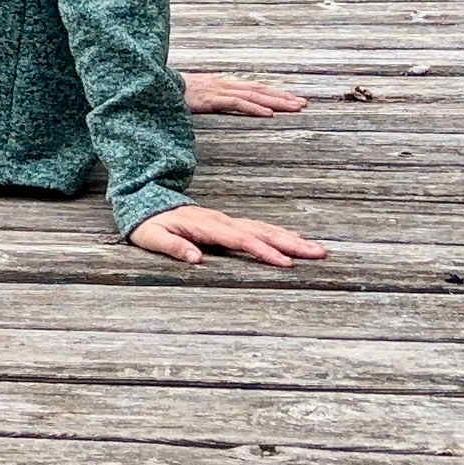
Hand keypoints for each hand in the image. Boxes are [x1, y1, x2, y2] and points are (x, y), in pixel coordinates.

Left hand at [130, 203, 327, 267]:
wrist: (144, 201)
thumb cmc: (147, 224)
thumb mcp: (151, 236)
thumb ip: (173, 246)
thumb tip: (196, 259)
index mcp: (206, 225)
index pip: (240, 240)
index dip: (262, 251)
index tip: (285, 262)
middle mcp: (221, 221)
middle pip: (262, 232)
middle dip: (291, 244)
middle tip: (319, 253)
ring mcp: (226, 221)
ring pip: (265, 229)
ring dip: (291, 239)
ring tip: (317, 249)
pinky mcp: (228, 224)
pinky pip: (258, 228)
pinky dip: (279, 233)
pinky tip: (295, 239)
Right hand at [183, 71, 307, 114]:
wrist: (154, 84)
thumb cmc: (172, 92)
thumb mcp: (196, 95)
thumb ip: (210, 98)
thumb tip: (221, 105)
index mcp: (222, 83)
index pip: (254, 87)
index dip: (274, 92)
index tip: (293, 98)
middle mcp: (224, 84)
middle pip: (260, 89)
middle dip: (283, 97)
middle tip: (304, 104)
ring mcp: (218, 90)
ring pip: (254, 95)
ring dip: (276, 102)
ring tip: (295, 108)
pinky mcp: (211, 98)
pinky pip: (237, 103)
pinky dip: (254, 108)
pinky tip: (269, 114)